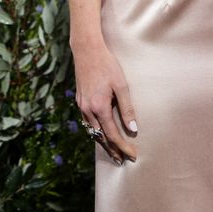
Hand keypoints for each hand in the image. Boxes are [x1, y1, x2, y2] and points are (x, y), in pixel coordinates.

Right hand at [74, 40, 138, 163]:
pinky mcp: (80, 101)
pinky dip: (95, 131)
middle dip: (112, 150)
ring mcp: (82, 106)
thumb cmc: (107, 65)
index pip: (113, 135)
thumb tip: (133, 129)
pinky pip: (87, 122)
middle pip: (100, 137)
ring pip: (92, 131)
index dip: (123, 147)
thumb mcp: (121, 85)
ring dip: (103, 143)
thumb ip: (127, 108)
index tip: (132, 156)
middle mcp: (88, 110)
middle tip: (122, 161)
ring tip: (113, 152)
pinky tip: (100, 132)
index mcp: (99, 108)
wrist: (87, 51)